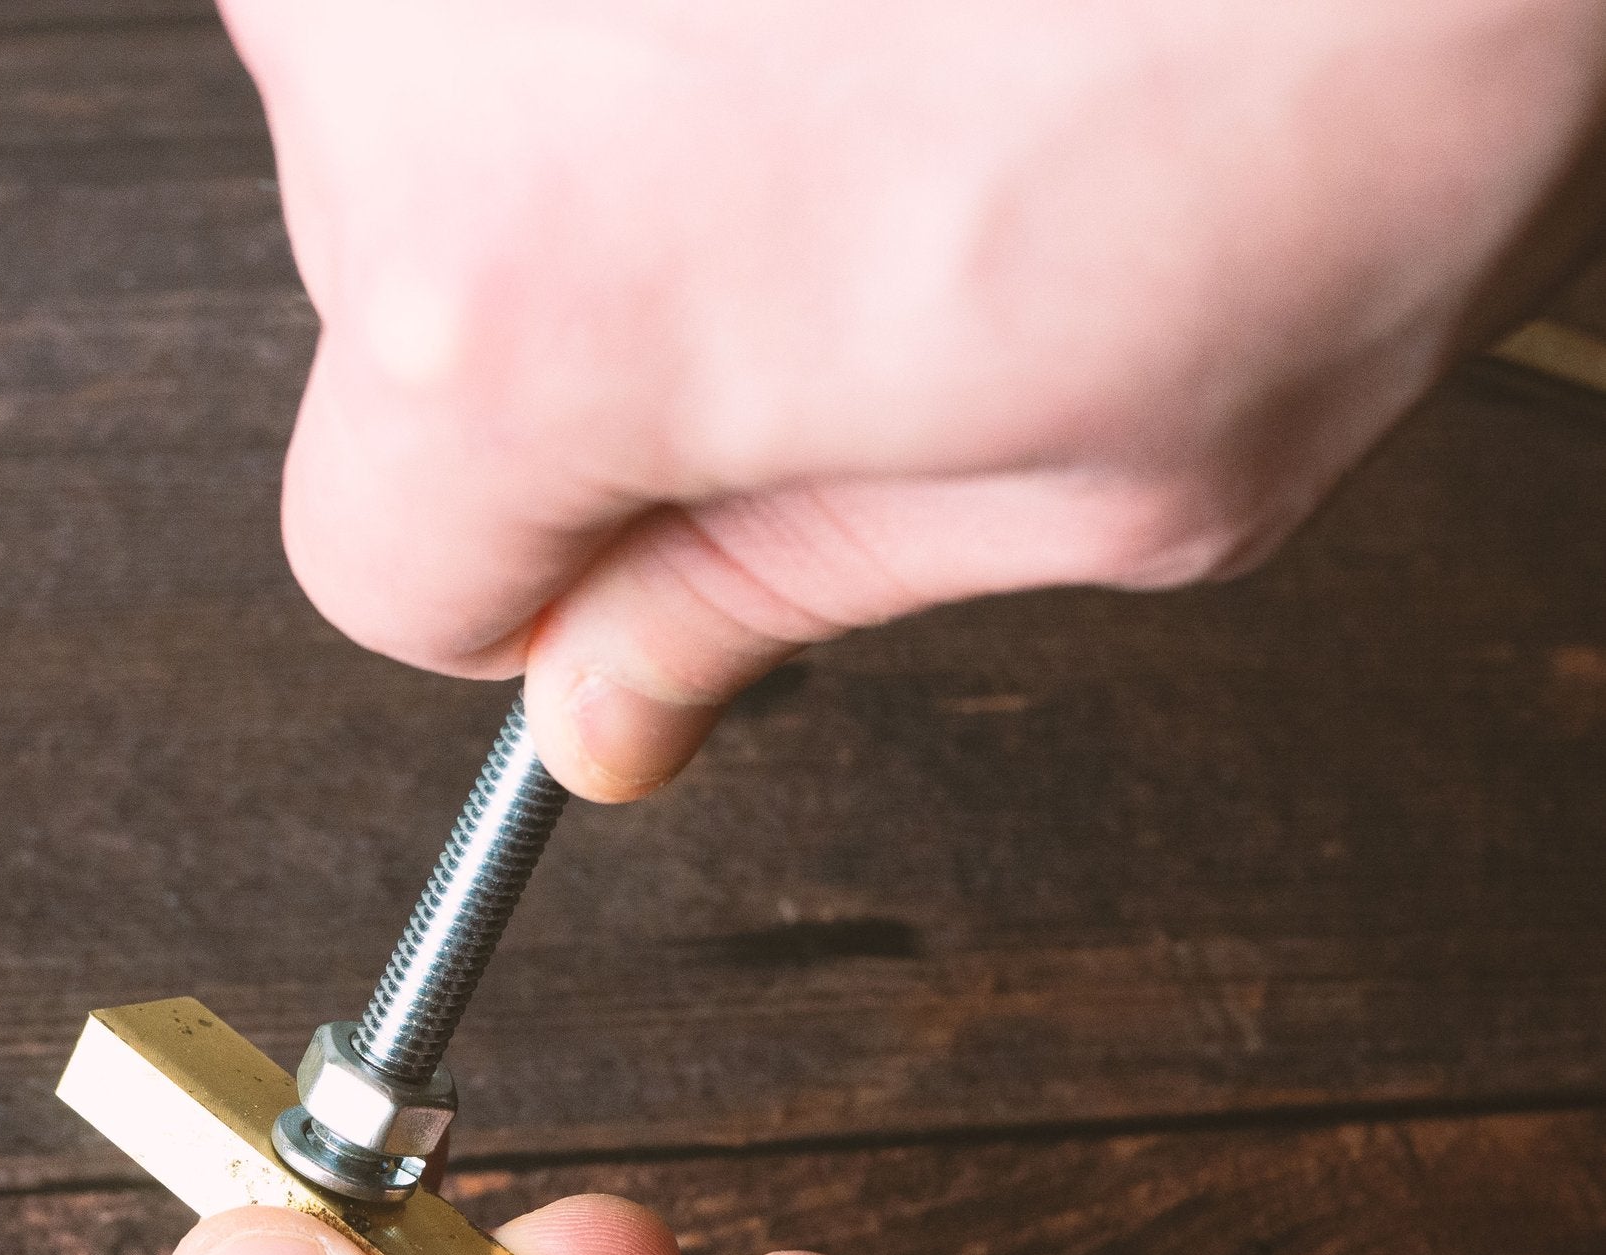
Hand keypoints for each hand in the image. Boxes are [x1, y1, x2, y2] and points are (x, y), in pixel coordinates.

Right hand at [223, 0, 1605, 796]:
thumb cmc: (1358, 34)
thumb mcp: (1105, 462)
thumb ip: (783, 596)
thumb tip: (611, 702)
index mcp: (520, 312)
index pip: (380, 562)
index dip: (550, 575)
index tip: (672, 524)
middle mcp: (401, 55)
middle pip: (406, 308)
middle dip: (606, 315)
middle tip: (870, 236)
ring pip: (446, 99)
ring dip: (629, 113)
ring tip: (896, 46)